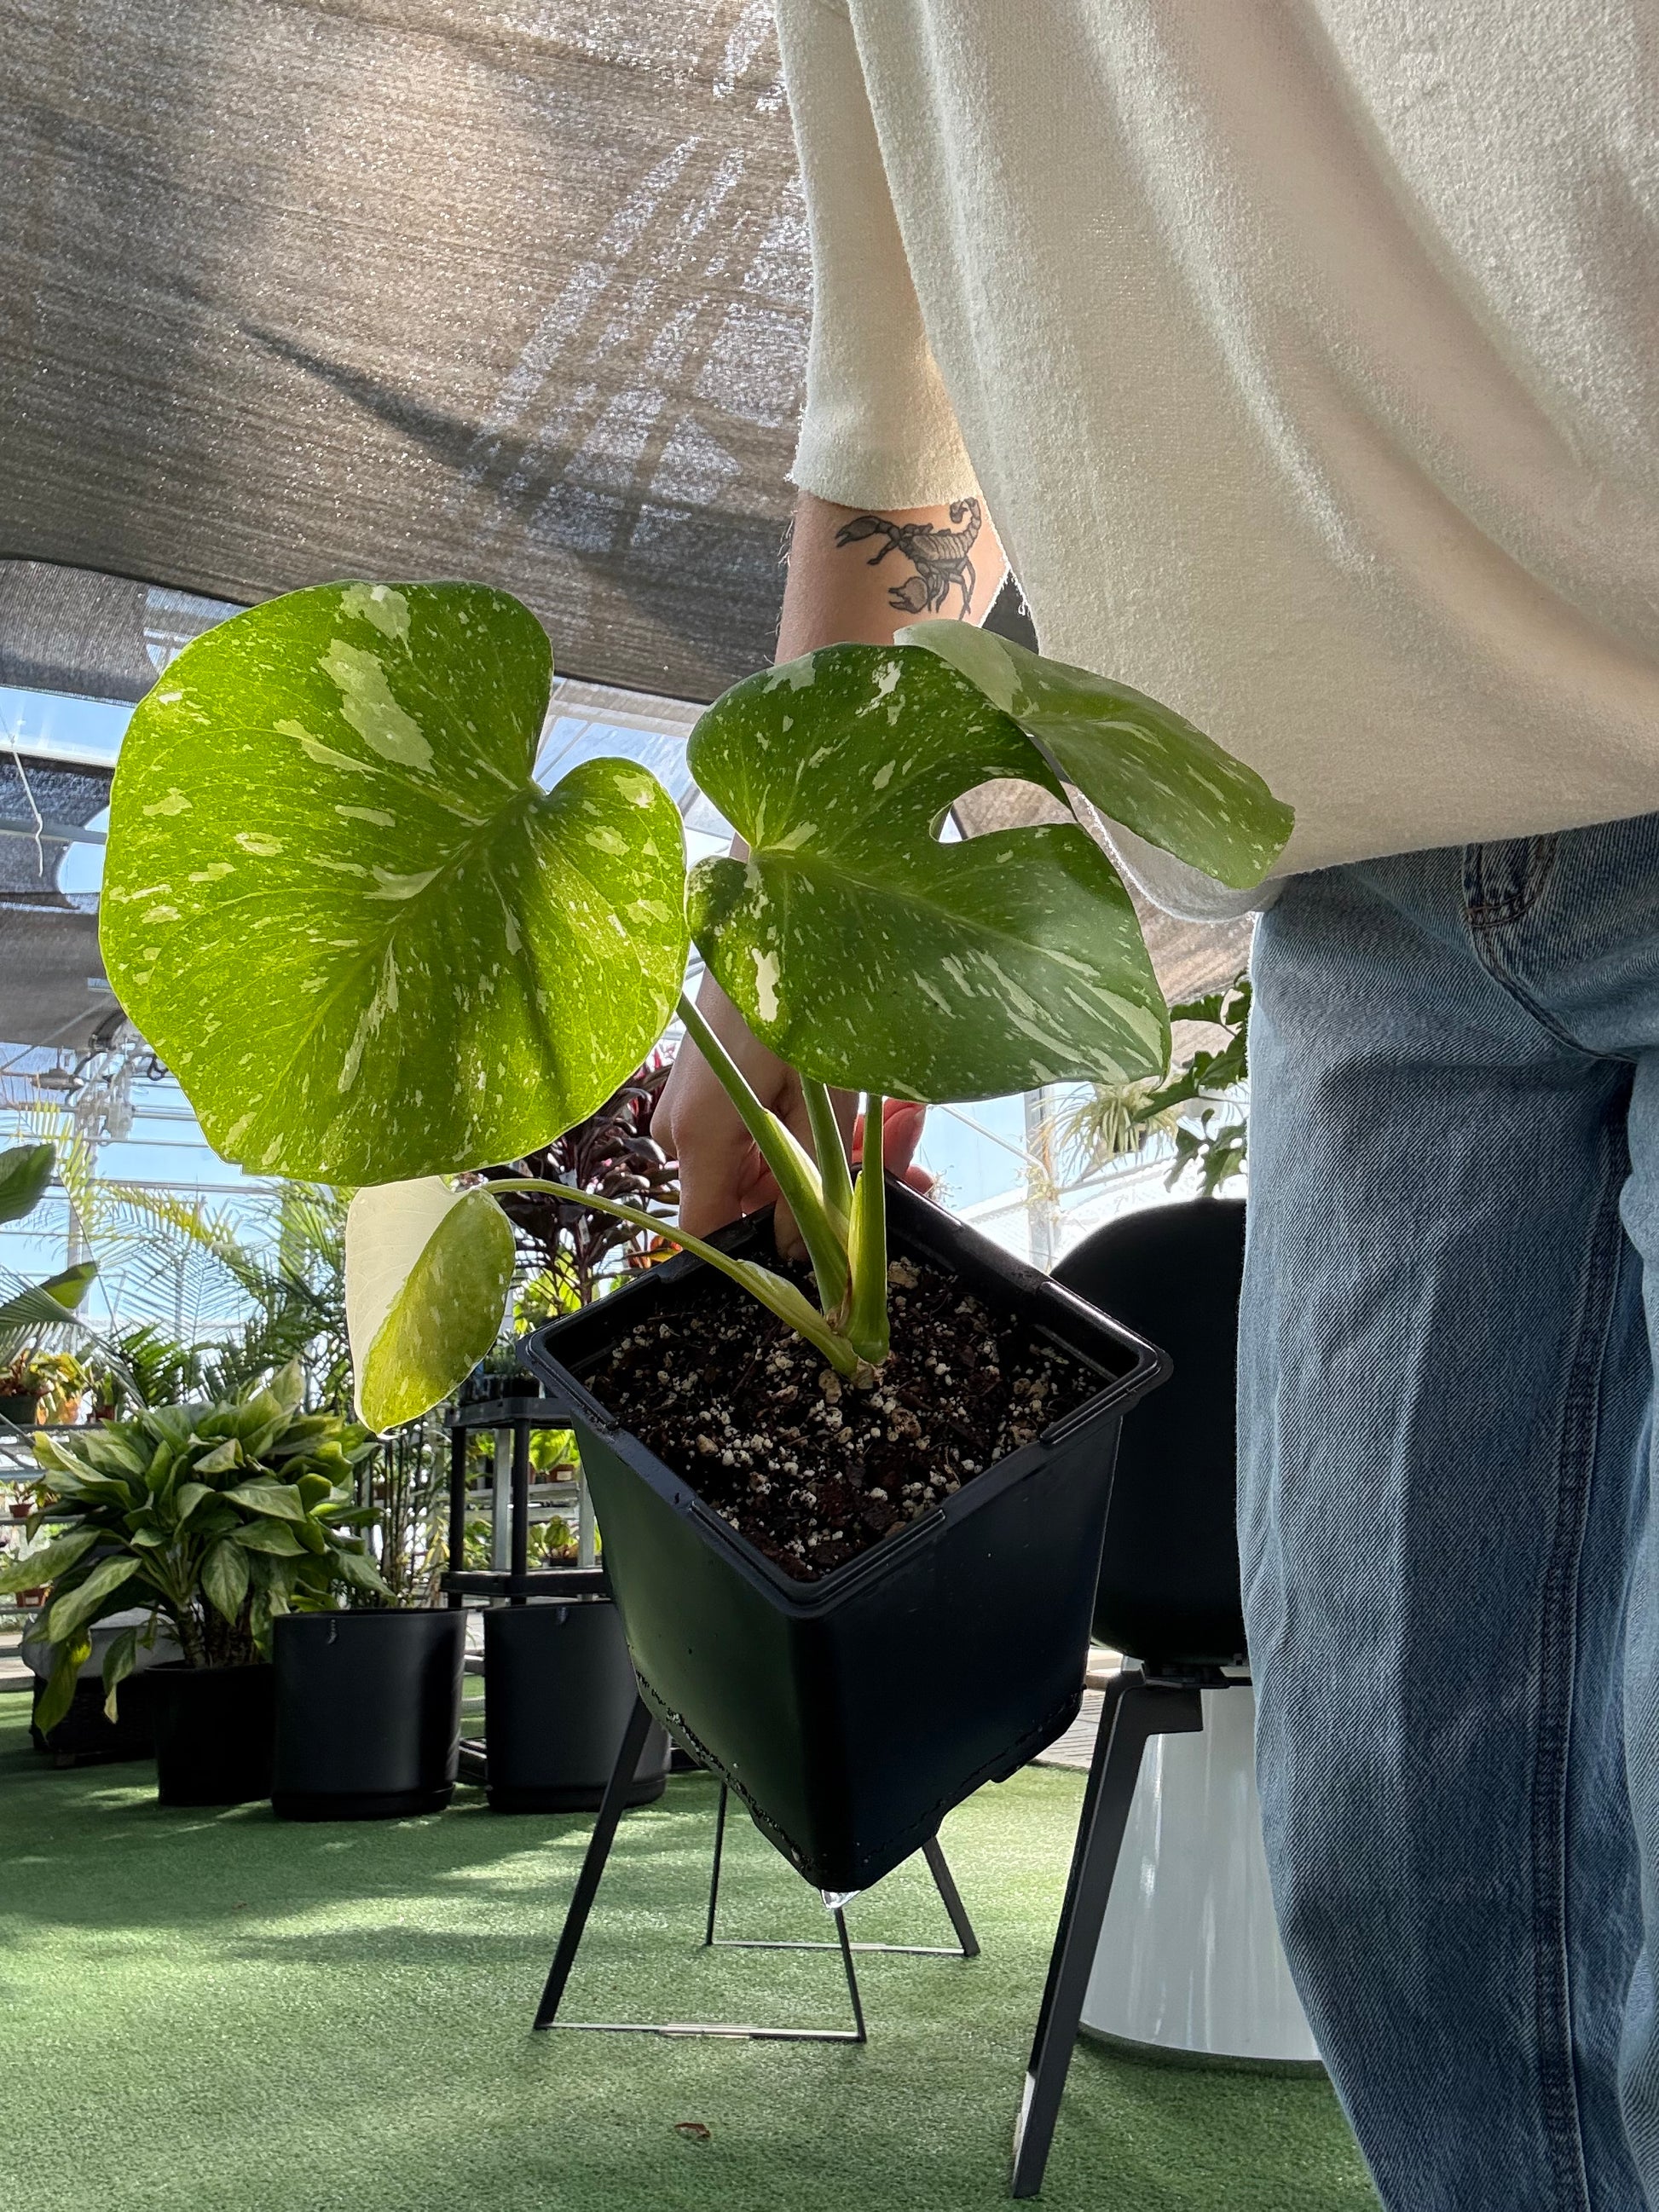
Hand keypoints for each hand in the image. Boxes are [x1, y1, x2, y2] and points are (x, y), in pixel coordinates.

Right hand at [654, 974, 932, 1260]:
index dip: (769, 1254)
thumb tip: (803, 1249)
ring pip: (772, 1163)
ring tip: (910, 1126)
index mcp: (702, 1138)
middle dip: (837, 1192)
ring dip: (843, 1154)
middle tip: (920, 1175)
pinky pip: (768, 1129)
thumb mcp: (824, 1094)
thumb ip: (815, 1176)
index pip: (710, 1236)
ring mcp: (696, 1107)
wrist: (769, 907)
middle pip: (755, 1199)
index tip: (835, 1255)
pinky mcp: (712, 1087)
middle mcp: (684, 1131)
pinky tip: (885, 1112)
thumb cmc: (797, 990)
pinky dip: (820, 1127)